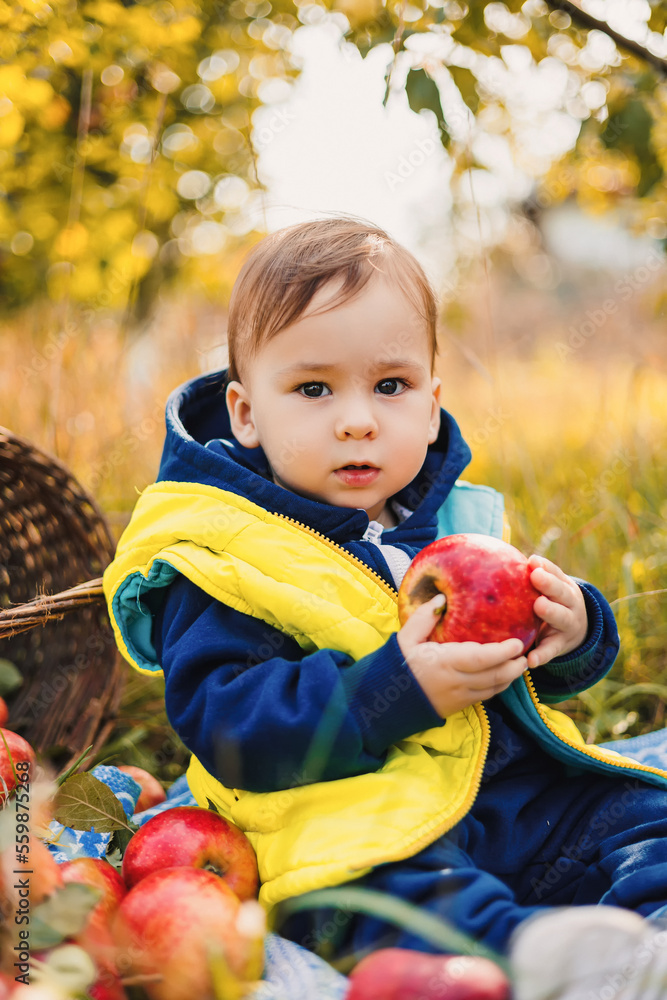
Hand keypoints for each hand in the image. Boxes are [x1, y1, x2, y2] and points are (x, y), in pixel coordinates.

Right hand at [397, 595, 527, 717]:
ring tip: (520, 663)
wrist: (387, 699)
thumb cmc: (398, 664)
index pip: (482, 659)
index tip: (517, 643)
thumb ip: (424, 617)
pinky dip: (498, 686)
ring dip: (510, 677)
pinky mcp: (459, 706)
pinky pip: (486, 697)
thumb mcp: (406, 637)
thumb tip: (442, 598)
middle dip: (514, 666)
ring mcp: (459, 697)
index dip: (503, 652)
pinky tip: (503, 676)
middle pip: (495, 676)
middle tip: (526, 653)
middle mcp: (456, 682)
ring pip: (493, 689)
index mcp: (445, 662)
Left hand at [526, 555, 587, 668]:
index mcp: (565, 587)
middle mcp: (570, 604)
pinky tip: (531, 660)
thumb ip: (539, 574)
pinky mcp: (560, 645)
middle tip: (536, 577)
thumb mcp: (552, 588)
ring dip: (551, 612)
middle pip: (562, 593)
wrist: (576, 630)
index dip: (546, 568)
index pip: (557, 574)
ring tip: (539, 606)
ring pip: (562, 618)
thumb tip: (523, 558)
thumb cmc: (553, 602)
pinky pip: (551, 650)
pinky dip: (542, 655)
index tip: (533, 562)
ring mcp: (568, 625)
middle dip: (550, 584)